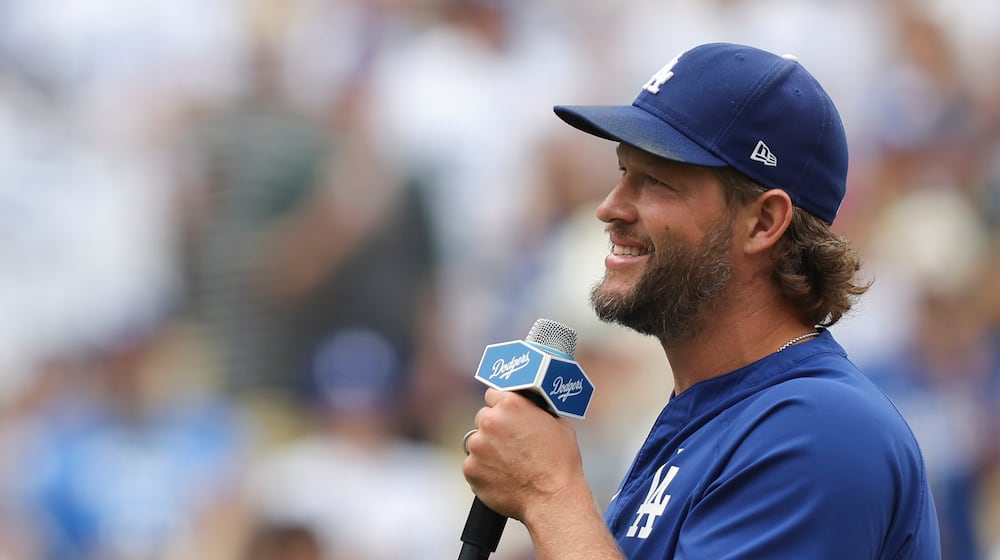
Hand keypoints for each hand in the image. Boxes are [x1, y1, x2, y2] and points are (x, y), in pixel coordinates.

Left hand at [462, 388, 585, 520]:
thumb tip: (530, 408)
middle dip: (494, 428)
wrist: (552, 499)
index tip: (507, 416)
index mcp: (511, 404)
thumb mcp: (558, 423)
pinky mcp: (470, 469)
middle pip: (484, 418)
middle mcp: (490, 421)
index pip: (494, 395)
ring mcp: (477, 445)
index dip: (502, 406)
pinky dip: (484, 470)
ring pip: (477, 442)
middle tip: (511, 444)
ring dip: (488, 450)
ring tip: (509, 464)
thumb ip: (536, 411)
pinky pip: (473, 465)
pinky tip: (503, 477)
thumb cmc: (561, 462)